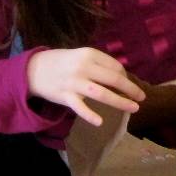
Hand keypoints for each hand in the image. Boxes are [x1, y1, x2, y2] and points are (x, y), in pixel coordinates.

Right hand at [26, 47, 144, 126]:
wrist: (33, 69)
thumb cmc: (62, 62)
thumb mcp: (80, 56)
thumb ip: (98, 64)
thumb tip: (121, 76)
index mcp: (89, 54)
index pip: (115, 67)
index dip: (125, 77)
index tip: (128, 85)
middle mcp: (83, 67)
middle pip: (113, 79)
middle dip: (130, 89)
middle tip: (141, 98)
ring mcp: (74, 83)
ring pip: (101, 93)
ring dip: (120, 102)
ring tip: (134, 108)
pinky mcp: (65, 96)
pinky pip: (80, 107)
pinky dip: (89, 115)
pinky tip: (100, 122)